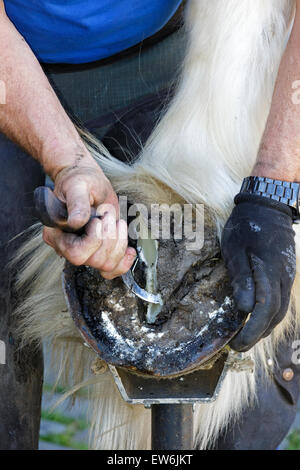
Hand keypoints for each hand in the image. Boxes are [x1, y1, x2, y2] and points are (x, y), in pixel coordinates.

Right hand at [43, 163, 135, 278]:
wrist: (89, 181)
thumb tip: (76, 221)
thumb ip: (77, 202)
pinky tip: (129, 248)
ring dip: (119, 244)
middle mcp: (68, 246)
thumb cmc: (80, 181)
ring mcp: (85, 251)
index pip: (75, 252)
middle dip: (109, 239)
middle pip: (93, 261)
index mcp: (56, 233)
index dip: (93, 240)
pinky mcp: (99, 251)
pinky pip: (112, 270)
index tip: (98, 219)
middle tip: (108, 216)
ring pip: (106, 266)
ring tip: (116, 222)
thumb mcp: (78, 186)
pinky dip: (124, 261)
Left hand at [221, 194, 295, 351]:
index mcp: (269, 273)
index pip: (264, 312)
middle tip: (238, 345)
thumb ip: (241, 278)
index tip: (235, 344)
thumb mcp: (235, 249)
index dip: (251, 332)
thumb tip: (243, 309)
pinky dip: (270, 313)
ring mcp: (287, 276)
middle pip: (275, 316)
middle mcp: (283, 279)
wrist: (269, 206)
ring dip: (264, 326)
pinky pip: (281, 300)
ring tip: (247, 334)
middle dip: (257, 334)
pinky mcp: (286, 273)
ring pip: (280, 310)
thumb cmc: (247, 226)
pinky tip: (257, 315)